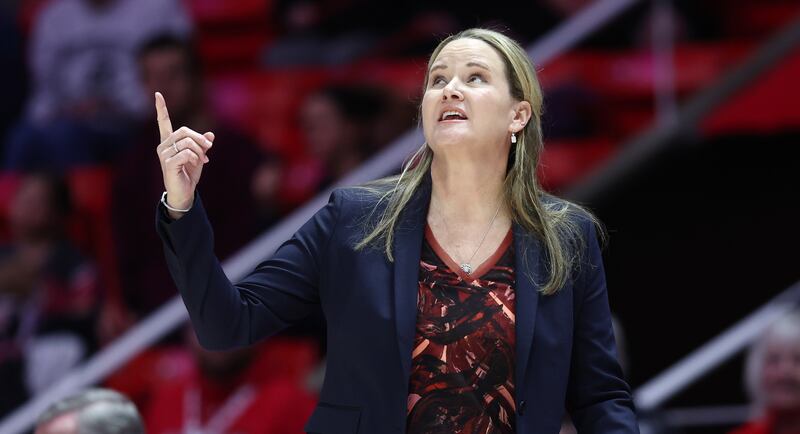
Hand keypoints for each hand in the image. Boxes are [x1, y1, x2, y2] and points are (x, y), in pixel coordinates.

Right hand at [155, 92, 213, 217]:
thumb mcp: (199, 156)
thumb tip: (211, 134)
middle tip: (209, 147)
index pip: (163, 122)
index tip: (157, 94)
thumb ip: (203, 144)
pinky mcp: (168, 163)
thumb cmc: (189, 173)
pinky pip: (186, 153)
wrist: (185, 192)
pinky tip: (196, 164)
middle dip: (200, 139)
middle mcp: (164, 145)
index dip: (161, 108)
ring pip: (187, 142)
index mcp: (169, 142)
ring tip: (202, 160)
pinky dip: (196, 157)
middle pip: (184, 131)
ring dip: (199, 151)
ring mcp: (164, 154)